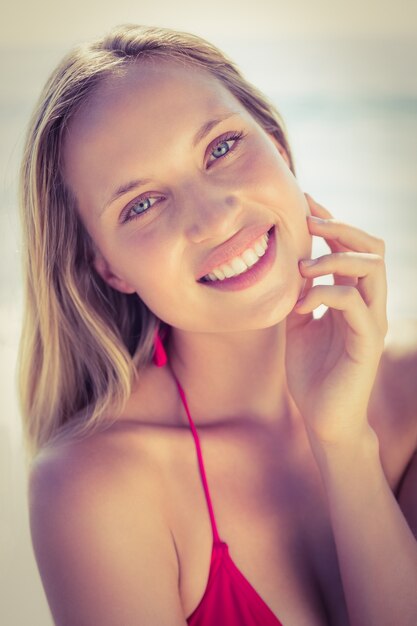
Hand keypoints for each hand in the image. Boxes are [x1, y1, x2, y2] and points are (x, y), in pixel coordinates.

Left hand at [285, 194, 387, 443]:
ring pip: (371, 268)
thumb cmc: (311, 372)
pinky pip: (353, 303)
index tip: (304, 202)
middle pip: (371, 248)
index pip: (352, 247)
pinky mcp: (367, 342)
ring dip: (335, 257)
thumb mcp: (297, 325)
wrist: (323, 419)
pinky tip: (301, 301)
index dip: (331, 221)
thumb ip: (298, 295)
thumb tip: (286, 266)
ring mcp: (371, 321)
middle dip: (341, 227)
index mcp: (352, 297)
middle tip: (309, 221)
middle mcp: (368, 304)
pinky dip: (324, 292)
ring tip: (303, 265)